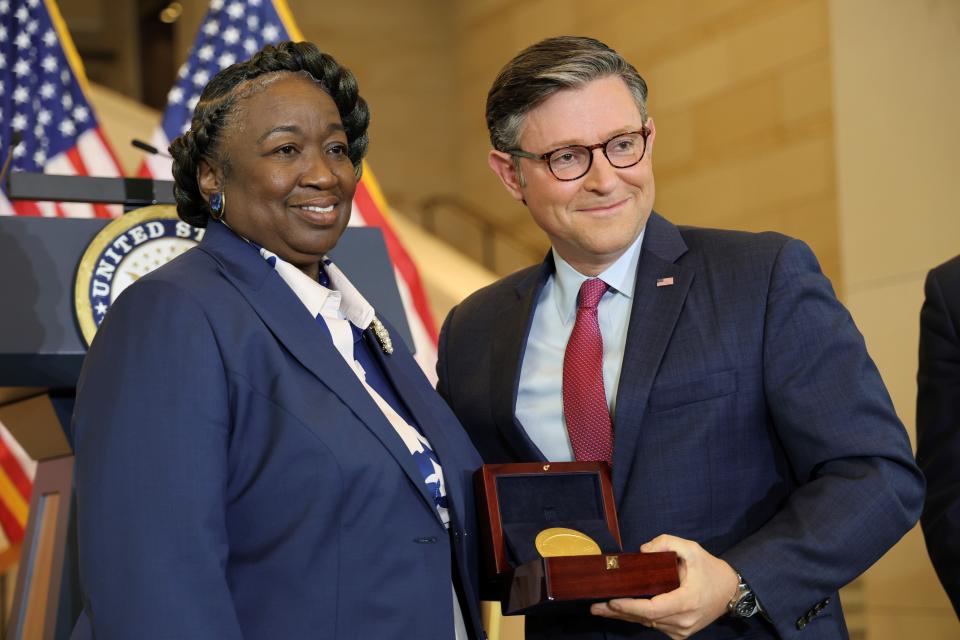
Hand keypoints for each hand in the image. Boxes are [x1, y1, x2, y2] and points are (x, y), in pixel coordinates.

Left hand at [590, 534, 738, 638]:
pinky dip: (639, 618)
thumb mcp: (691, 548)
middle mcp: (683, 620)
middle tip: (595, 607)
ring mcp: (682, 630)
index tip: (612, 601)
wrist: (730, 591)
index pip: (653, 609)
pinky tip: (621, 611)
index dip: (631, 607)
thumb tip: (642, 551)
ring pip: (648, 624)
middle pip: (645, 619)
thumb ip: (666, 543)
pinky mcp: (680, 633)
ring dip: (625, 616)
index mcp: (687, 601)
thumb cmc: (710, 568)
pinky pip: (655, 625)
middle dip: (619, 612)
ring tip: (602, 609)